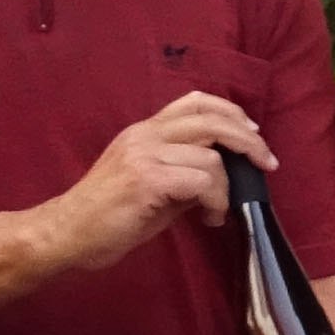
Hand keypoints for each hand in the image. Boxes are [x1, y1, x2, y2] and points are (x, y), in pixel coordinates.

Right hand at [38, 91, 267, 272]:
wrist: (67, 232)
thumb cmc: (110, 214)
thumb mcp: (152, 182)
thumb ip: (183, 170)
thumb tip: (224, 173)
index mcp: (145, 131)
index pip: (195, 102)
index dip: (230, 112)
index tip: (253, 133)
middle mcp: (145, 135)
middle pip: (211, 119)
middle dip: (248, 141)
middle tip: (267, 164)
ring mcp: (144, 155)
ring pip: (211, 157)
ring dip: (226, 188)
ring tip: (217, 212)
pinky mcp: (147, 180)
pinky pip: (202, 182)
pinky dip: (216, 202)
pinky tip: (209, 219)